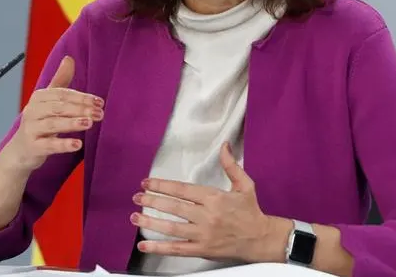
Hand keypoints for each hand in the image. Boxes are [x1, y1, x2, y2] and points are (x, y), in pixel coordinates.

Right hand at [1, 56, 102, 171]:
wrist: (20, 150)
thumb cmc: (39, 122)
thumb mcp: (49, 101)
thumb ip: (60, 81)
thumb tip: (69, 58)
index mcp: (39, 97)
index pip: (62, 94)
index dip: (81, 97)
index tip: (100, 102)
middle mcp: (32, 111)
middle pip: (59, 107)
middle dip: (80, 109)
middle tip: (100, 113)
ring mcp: (31, 129)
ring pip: (53, 124)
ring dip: (72, 123)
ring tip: (89, 123)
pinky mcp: (33, 147)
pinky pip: (49, 145)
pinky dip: (63, 144)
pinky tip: (77, 144)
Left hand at [132, 142, 285, 262]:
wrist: (260, 239)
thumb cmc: (251, 211)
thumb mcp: (245, 185)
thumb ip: (231, 165)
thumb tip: (224, 145)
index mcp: (214, 198)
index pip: (182, 189)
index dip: (162, 185)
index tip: (147, 183)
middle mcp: (207, 216)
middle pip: (174, 207)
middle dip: (152, 201)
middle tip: (137, 197)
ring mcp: (203, 234)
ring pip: (172, 228)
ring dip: (151, 222)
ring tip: (135, 216)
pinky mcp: (202, 250)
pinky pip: (177, 249)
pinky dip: (159, 247)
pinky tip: (144, 244)